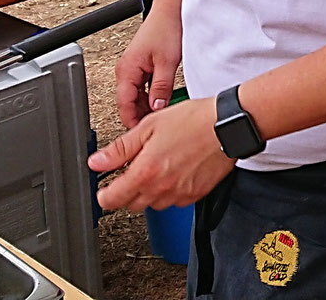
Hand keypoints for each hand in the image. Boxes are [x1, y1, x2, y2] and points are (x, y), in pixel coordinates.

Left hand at [89, 96, 235, 211]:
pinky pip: (175, 201)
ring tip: (159, 167)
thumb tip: (97, 162)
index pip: (112, 200)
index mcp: (145, 172)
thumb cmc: (193, 121)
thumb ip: (120, 149)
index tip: (104, 190)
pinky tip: (176, 171)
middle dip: (127, 191)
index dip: (103, 195)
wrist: (228, 125)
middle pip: (132, 205)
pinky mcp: (196, 195)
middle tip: (135, 170)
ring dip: (149, 191)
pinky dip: (170, 191)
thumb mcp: (149, 127)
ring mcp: (179, 194)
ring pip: (153, 204)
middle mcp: (161, 189)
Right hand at [116, 0, 182, 128]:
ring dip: (147, 106)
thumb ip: (161, 87)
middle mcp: (126, 70)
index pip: (124, 105)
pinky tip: (164, 100)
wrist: (171, 10)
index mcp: (126, 70)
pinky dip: (151, 96)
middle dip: (141, 116)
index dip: (133, 122)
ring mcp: (133, 67)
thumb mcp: (167, 62)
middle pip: (128, 103)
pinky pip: (142, 87)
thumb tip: (156, 108)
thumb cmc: (167, 28)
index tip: (143, 134)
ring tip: (162, 116)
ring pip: (136, 96)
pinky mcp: (142, 65)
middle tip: (156, 128)